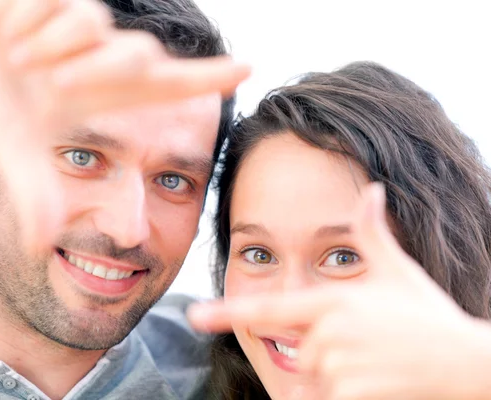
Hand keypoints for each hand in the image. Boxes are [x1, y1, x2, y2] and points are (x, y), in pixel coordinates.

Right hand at [0, 0, 250, 252]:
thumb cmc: (6, 110)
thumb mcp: (20, 156)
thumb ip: (36, 196)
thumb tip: (40, 248)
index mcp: (111, 94)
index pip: (173, 83)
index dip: (208, 78)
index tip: (248, 69)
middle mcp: (106, 55)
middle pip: (137, 53)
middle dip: (94, 71)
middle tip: (52, 89)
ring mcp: (85, 23)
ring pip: (90, 22)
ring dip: (49, 48)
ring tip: (19, 60)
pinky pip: (54, 0)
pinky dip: (25, 21)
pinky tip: (9, 36)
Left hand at [189, 184, 490, 399]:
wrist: (468, 363)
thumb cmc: (429, 316)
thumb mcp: (400, 272)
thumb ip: (373, 235)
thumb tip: (373, 191)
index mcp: (332, 301)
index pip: (269, 308)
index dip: (228, 312)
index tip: (194, 314)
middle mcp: (330, 329)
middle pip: (300, 353)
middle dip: (323, 356)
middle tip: (365, 348)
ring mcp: (342, 363)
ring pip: (316, 381)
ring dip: (338, 378)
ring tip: (374, 364)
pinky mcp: (354, 393)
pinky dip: (350, 396)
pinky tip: (379, 382)